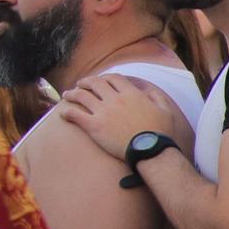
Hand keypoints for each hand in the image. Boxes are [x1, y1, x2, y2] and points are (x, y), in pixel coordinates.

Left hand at [59, 74, 179, 159]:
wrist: (150, 151)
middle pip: (94, 83)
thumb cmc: (160, 133)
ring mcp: (103, 112)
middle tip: (80, 85)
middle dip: (85, 82)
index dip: (104, 77)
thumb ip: (156, 96)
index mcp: (131, 94)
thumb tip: (146, 89)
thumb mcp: (165, 110)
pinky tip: (63, 114)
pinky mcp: (94, 127)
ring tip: (67, 95)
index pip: (113, 78)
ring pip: (81, 96)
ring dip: (72, 94)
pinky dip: (66, 112)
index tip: (100, 81)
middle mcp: (115, 99)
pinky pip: (74, 115)